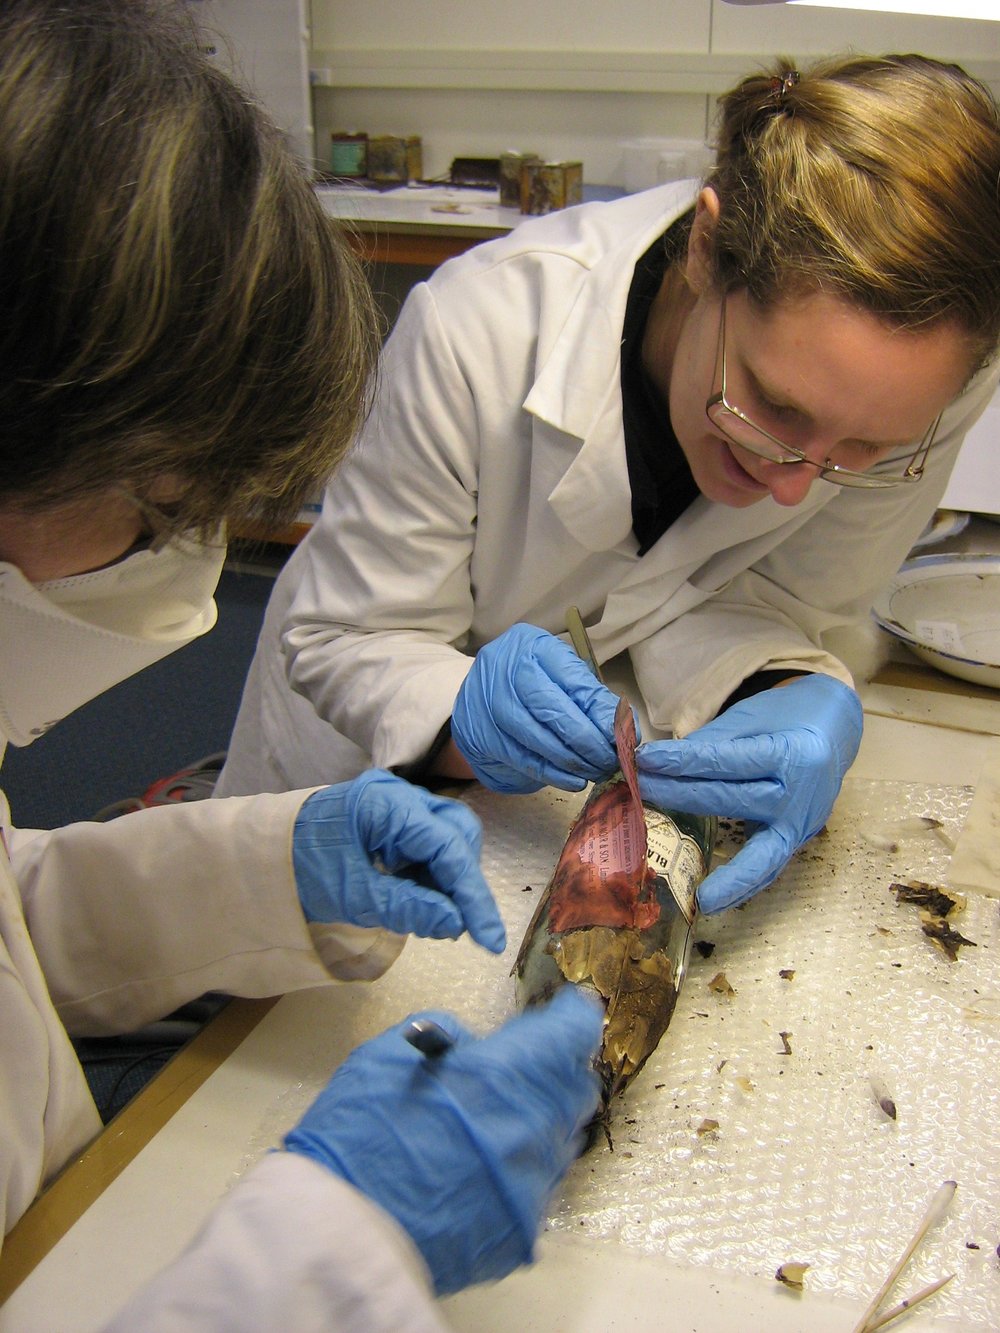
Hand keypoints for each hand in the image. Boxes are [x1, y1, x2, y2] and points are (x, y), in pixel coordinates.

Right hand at [284, 987, 601, 1294]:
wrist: (340, 1233)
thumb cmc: (359, 1133)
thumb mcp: (390, 1054)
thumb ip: (445, 1037)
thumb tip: (473, 1047)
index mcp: (504, 1076)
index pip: (572, 1032)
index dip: (569, 1016)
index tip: (561, 1010)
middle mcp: (533, 1129)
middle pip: (576, 1086)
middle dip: (555, 1068)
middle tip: (516, 1064)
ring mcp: (532, 1185)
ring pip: (560, 1138)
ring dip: (536, 1118)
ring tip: (490, 1117)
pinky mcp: (521, 1231)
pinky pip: (536, 1184)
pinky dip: (515, 1165)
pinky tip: (474, 1166)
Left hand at [292, 769, 505, 953]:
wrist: (260, 854)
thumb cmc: (300, 869)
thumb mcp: (354, 896)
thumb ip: (409, 908)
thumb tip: (456, 923)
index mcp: (387, 804)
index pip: (447, 848)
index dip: (472, 896)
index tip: (489, 940)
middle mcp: (398, 795)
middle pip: (457, 832)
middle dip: (462, 881)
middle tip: (457, 924)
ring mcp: (395, 804)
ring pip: (447, 837)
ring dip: (448, 879)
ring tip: (432, 915)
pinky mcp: (390, 818)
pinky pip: (426, 843)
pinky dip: (430, 874)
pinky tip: (419, 899)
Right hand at [451, 623, 621, 793]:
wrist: (477, 698)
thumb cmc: (531, 685)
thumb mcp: (561, 678)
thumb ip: (590, 699)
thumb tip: (626, 732)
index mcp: (532, 646)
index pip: (573, 680)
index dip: (601, 713)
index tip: (625, 737)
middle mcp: (504, 668)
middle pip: (552, 709)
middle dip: (587, 741)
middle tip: (610, 761)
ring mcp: (486, 701)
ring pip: (536, 738)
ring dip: (572, 761)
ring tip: (596, 771)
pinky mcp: (479, 734)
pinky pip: (521, 759)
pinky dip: (552, 773)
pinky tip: (573, 780)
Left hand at [635, 675, 862, 912]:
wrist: (837, 730)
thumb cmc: (791, 718)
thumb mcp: (752, 717)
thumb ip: (711, 743)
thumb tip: (663, 763)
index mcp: (793, 754)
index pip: (726, 761)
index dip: (682, 761)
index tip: (645, 759)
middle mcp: (801, 795)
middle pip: (730, 800)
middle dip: (678, 795)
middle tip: (637, 791)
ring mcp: (803, 823)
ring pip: (758, 854)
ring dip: (714, 867)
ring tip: (681, 886)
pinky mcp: (798, 840)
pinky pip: (768, 868)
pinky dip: (741, 887)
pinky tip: (710, 900)